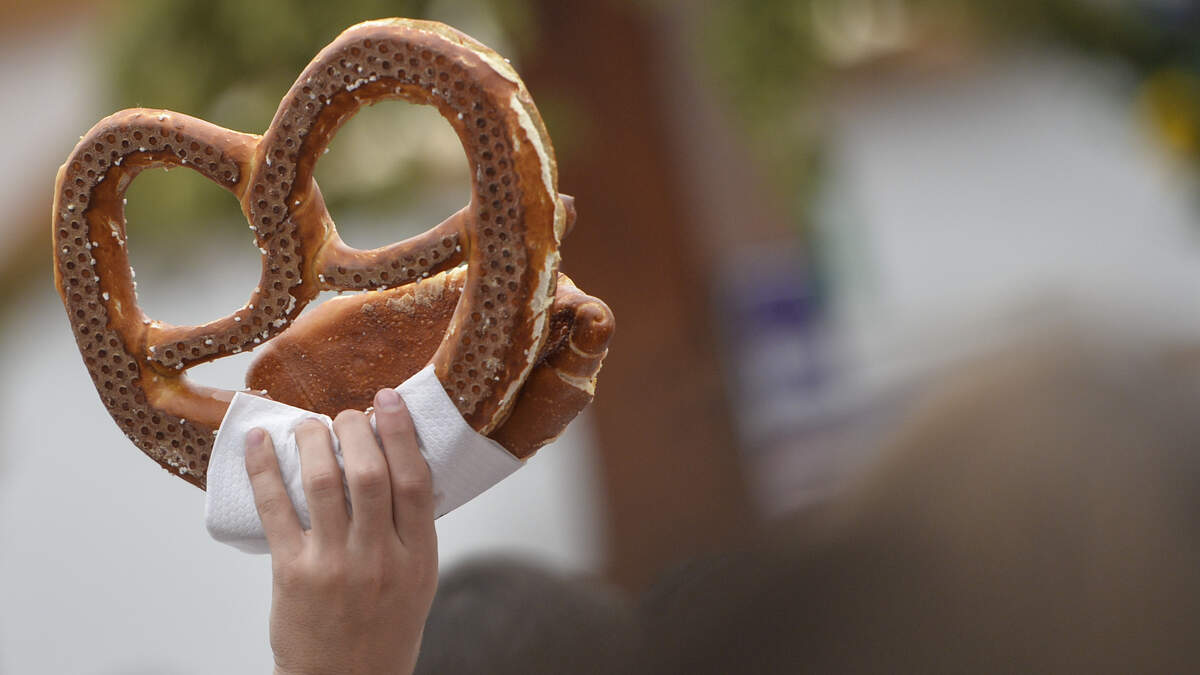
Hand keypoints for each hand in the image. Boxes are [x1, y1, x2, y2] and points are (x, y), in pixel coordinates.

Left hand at [245, 389, 437, 674]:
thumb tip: (395, 463)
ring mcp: (334, 566)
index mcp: (418, 558)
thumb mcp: (418, 581)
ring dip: (313, 440)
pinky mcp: (293, 574)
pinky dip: (264, 470)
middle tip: (346, 415)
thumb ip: (411, 530)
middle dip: (355, 430)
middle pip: (370, 474)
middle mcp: (380, 560)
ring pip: (325, 483)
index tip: (387, 401)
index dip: (400, 433)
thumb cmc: (383, 631)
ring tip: (309, 425)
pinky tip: (259, 444)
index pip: (413, 481)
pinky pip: (276, 510)